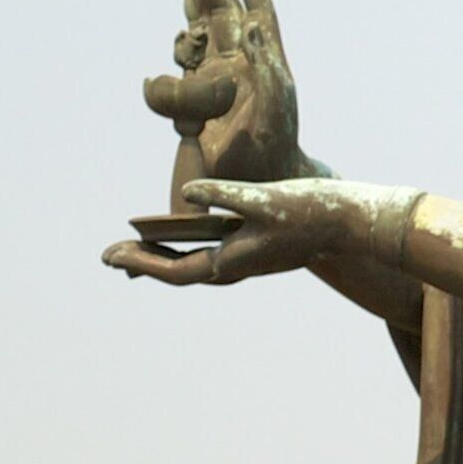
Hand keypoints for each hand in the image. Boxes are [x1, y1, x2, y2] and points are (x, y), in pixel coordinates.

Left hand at [102, 178, 408, 286]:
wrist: (353, 222)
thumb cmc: (312, 211)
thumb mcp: (263, 199)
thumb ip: (222, 195)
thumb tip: (187, 193)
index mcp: (234, 261)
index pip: (175, 268)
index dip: (140, 262)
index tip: (109, 255)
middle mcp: (239, 264)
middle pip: (181, 269)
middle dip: (145, 261)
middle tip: (111, 254)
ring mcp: (251, 257)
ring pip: (197, 261)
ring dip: (166, 254)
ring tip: (140, 245)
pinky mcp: (261, 245)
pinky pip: (215, 249)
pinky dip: (193, 243)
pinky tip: (188, 227)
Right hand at [144, 0, 303, 185]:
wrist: (257, 177)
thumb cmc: (271, 146)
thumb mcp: (274, 105)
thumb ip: (266, 65)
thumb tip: (256, 25)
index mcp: (263, 58)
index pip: (256, 8)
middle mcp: (240, 61)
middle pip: (222, 9)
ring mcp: (218, 75)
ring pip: (202, 27)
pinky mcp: (198, 93)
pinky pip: (186, 58)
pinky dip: (182, 39)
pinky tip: (183, 29)